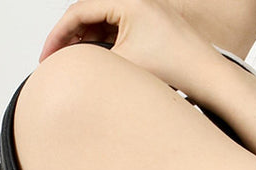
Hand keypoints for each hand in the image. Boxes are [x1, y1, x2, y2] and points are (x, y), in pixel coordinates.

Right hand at [38, 0, 216, 92]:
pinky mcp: (152, 26)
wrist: (209, 76)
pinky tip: (99, 66)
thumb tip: (69, 68)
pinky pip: (118, 32)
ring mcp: (144, 13)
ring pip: (103, 24)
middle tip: (55, 63)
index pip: (78, 12)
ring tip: (75, 68)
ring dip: (86, 44)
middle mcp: (135, 2)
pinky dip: (104, 47)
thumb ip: (93, 61)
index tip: (47, 57)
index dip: (57, 36)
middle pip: (88, 15)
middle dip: (69, 40)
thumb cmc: (176, 67)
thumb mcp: (124, 64)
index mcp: (125, 1)